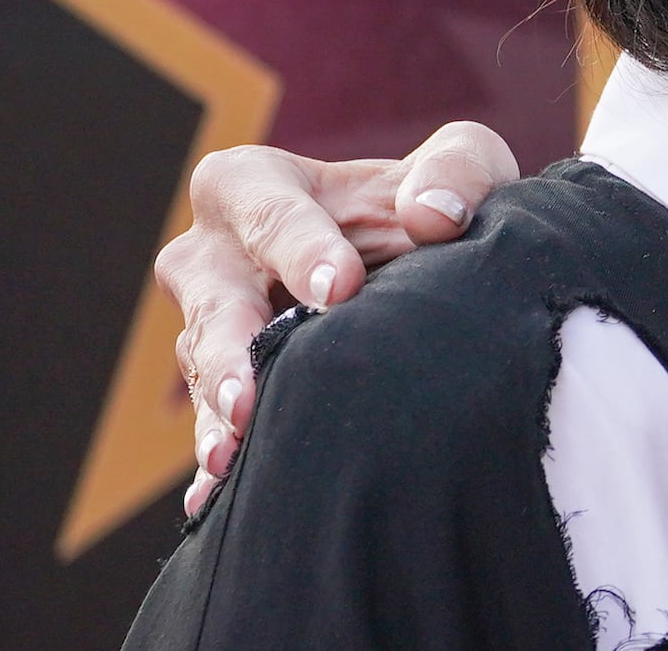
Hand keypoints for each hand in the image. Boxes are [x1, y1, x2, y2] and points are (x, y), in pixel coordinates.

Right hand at [160, 120, 516, 512]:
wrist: (429, 266)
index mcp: (254, 184)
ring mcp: (210, 326)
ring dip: (219, 413)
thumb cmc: (434, 201)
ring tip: (234, 453)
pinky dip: (217, 464)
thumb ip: (457, 170)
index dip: (300, 246)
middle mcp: (214, 255)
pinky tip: (218, 501)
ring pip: (203, 367)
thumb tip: (433, 214)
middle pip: (212, 298)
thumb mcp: (463, 167)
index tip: (341, 287)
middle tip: (253, 396)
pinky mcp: (225, 387)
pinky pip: (212, 426)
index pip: (266, 210)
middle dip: (231, 348)